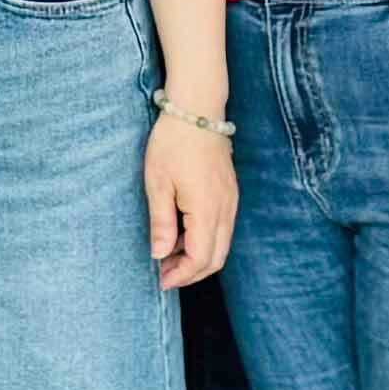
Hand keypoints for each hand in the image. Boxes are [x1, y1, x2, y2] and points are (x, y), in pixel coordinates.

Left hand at [144, 117, 235, 288]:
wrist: (197, 109)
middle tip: (164, 274)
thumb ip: (161, 222)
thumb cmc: (173, 142)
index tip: (160, 280)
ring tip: (168, 255)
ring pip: (222, 244)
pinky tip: (182, 234)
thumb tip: (159, 255)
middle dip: (191, 273)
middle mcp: (225, 209)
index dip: (181, 275)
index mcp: (207, 209)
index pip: (201, 258)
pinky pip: (223, 228)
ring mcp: (231, 201)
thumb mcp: (158, 182)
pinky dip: (205, 240)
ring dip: (198, 257)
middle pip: (216, 258)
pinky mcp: (230, 193)